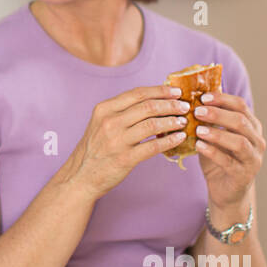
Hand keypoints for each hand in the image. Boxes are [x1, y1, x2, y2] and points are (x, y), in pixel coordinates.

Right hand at [64, 85, 191, 199]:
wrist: (80, 176)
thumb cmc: (94, 149)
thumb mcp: (100, 123)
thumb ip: (121, 111)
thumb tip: (152, 101)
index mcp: (104, 109)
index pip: (138, 94)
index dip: (160, 91)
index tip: (176, 91)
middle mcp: (110, 122)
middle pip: (147, 107)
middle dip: (171, 105)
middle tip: (185, 106)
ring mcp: (117, 140)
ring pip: (152, 124)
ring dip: (172, 121)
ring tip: (184, 121)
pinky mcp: (125, 158)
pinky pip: (153, 146)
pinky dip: (169, 141)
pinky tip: (179, 138)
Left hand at [192, 91, 265, 206]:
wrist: (225, 190)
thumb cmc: (219, 158)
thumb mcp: (215, 136)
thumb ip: (209, 120)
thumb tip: (192, 96)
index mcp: (251, 126)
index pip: (240, 106)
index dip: (222, 99)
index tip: (202, 96)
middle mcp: (257, 140)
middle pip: (240, 121)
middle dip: (218, 114)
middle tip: (197, 111)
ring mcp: (253, 158)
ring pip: (238, 141)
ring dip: (216, 133)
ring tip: (198, 130)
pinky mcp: (244, 175)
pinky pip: (229, 161)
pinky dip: (213, 152)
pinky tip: (199, 146)